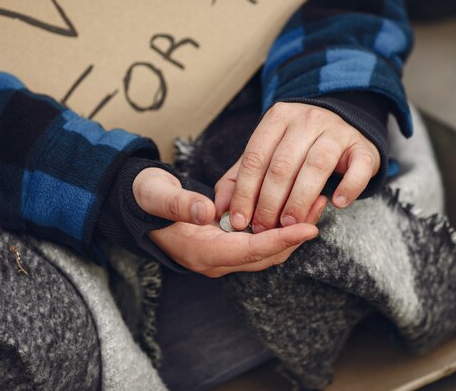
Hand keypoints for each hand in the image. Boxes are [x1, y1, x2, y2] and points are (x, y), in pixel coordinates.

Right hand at [133, 167, 318, 276]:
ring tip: (314, 206)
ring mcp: (220, 256)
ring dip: (290, 233)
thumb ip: (180, 204)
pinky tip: (293, 210)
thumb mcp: (157, 195)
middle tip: (319, 209)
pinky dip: (279, 229)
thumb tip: (207, 211)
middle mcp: (214, 260)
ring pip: (264, 252)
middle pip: (264, 256)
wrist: (137, 204)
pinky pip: (259, 244)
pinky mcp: (225, 246)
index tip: (309, 228)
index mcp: (199, 252)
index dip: (280, 240)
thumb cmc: (146, 198)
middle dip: (294, 237)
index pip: (249, 251)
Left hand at [215, 102, 379, 232]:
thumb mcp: (266, 154)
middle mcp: (306, 120)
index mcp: (277, 119)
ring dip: (300, 200)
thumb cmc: (297, 147)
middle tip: (264, 228)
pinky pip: (357, 168)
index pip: (255, 157)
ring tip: (290, 225)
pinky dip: (348, 188)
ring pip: (316, 166)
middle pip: (282, 165)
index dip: (245, 192)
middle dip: (270, 202)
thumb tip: (221, 209)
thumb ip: (240, 178)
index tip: (240, 220)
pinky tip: (337, 204)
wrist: (344, 126)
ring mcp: (337, 131)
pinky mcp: (363, 147)